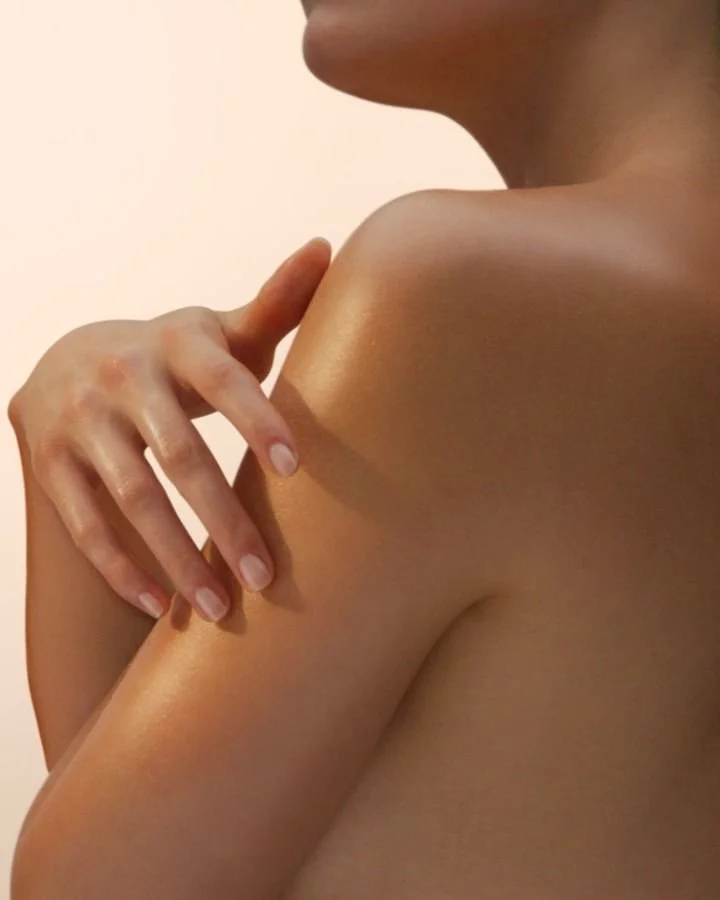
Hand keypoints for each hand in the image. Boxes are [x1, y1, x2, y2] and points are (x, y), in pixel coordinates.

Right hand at [9, 237, 331, 621]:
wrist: (70, 360)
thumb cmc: (174, 356)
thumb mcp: (217, 332)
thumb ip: (275, 304)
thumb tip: (326, 246)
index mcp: (177, 343)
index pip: (223, 380)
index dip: (256, 419)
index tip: (295, 467)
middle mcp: (123, 377)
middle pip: (179, 455)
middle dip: (224, 519)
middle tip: (267, 576)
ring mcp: (80, 423)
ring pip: (132, 499)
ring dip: (176, 558)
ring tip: (221, 609)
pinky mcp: (51, 464)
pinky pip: (85, 525)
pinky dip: (121, 568)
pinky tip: (160, 606)